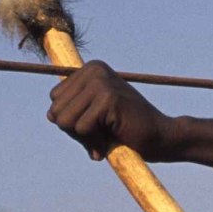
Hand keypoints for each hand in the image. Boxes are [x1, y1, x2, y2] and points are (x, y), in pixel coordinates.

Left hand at [47, 60, 172, 161]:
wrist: (162, 138)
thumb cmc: (128, 130)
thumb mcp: (95, 115)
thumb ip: (73, 111)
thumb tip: (50, 115)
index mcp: (90, 69)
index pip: (55, 99)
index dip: (72, 120)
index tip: (96, 124)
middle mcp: (94, 70)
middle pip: (56, 110)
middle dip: (74, 131)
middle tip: (100, 135)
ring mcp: (101, 82)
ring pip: (64, 120)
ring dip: (83, 138)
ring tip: (105, 138)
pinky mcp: (108, 98)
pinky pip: (81, 128)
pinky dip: (94, 142)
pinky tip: (112, 140)